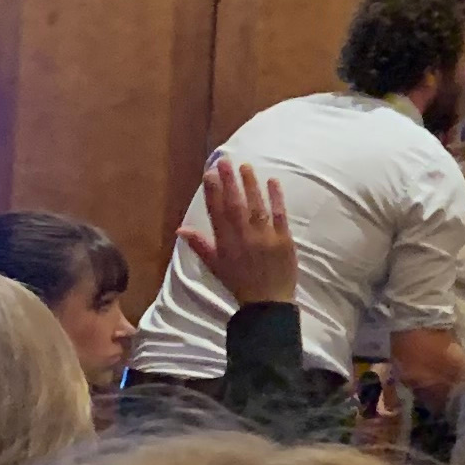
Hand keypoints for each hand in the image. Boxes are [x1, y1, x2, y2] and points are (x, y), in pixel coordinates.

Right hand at [185, 160, 298, 307]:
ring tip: (246, 166)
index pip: (217, 213)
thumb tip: (180, 229)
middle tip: (226, 161)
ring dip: (251, 185)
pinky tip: (273, 181)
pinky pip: (280, 216)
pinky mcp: (284, 241)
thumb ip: (200, 246)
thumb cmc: (240, 283)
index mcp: (226, 244)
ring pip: (256, 207)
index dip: (212, 192)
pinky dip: (276, 198)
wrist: (269, 304)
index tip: (209, 174)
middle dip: (230, 182)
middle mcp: (244, 238)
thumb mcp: (216, 266)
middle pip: (235, 205)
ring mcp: (265, 239)